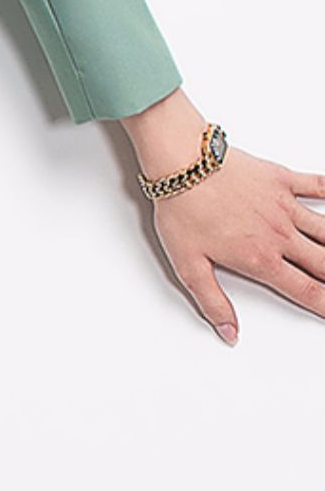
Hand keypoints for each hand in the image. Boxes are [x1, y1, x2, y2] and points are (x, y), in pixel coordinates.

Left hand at [149, 144, 324, 340]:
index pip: (306, 291)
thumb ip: (212, 302)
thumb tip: (228, 331)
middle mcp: (279, 234)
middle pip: (324, 263)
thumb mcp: (189, 266)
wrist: (181, 159)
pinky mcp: (278, 178)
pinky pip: (314, 185)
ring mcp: (282, 205)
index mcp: (261, 259)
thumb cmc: (183, 206)